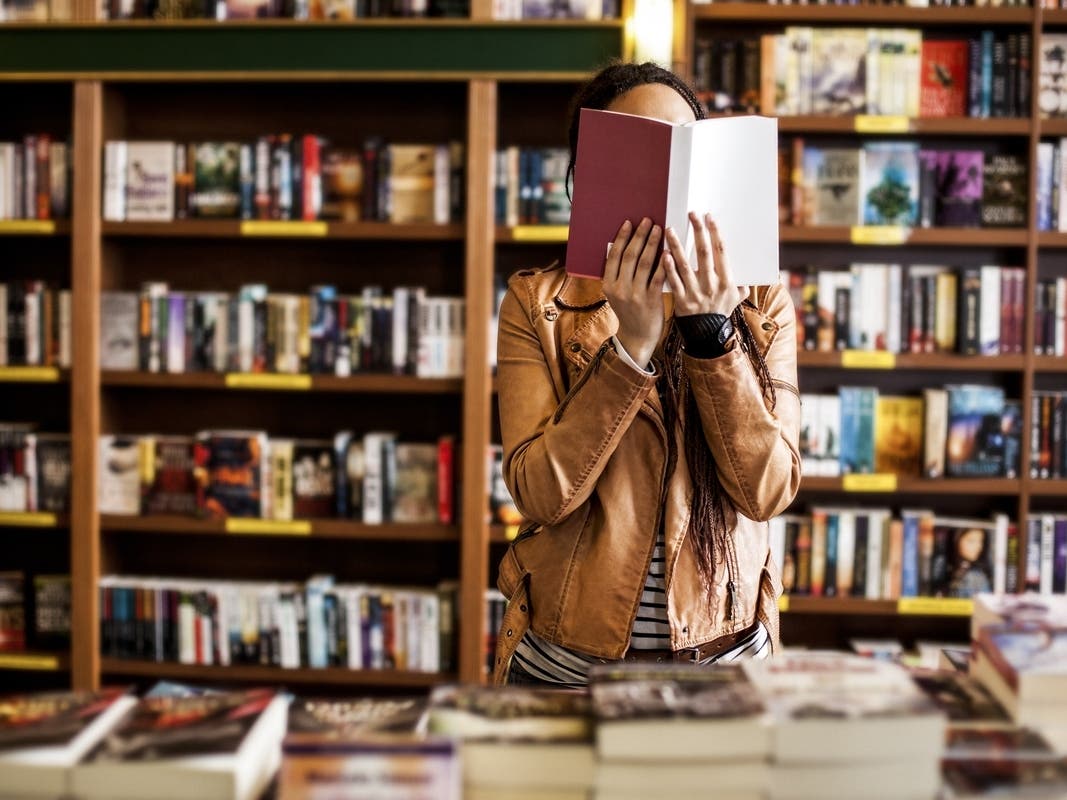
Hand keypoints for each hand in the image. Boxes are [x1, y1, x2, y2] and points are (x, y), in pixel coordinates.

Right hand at [602, 217, 665, 367]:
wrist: (637, 337)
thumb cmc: (629, 311)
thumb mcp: (616, 293)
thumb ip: (618, 274)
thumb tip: (621, 247)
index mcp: (608, 284)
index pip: (614, 255)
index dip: (622, 237)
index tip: (629, 223)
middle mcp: (619, 288)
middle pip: (630, 256)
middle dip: (639, 235)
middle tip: (648, 220)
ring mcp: (635, 295)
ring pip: (644, 263)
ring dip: (652, 243)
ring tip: (659, 229)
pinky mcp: (650, 300)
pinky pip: (658, 277)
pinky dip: (663, 263)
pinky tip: (668, 250)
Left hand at [663, 212, 749, 316]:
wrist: (708, 335)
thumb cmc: (721, 312)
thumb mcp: (737, 297)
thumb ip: (742, 281)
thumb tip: (751, 266)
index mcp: (727, 281)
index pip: (721, 252)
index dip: (715, 233)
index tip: (709, 218)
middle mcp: (711, 285)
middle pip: (704, 253)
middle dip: (698, 231)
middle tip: (692, 214)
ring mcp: (695, 293)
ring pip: (685, 264)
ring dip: (677, 245)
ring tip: (670, 229)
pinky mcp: (681, 300)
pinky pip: (673, 281)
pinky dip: (668, 267)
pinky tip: (663, 254)